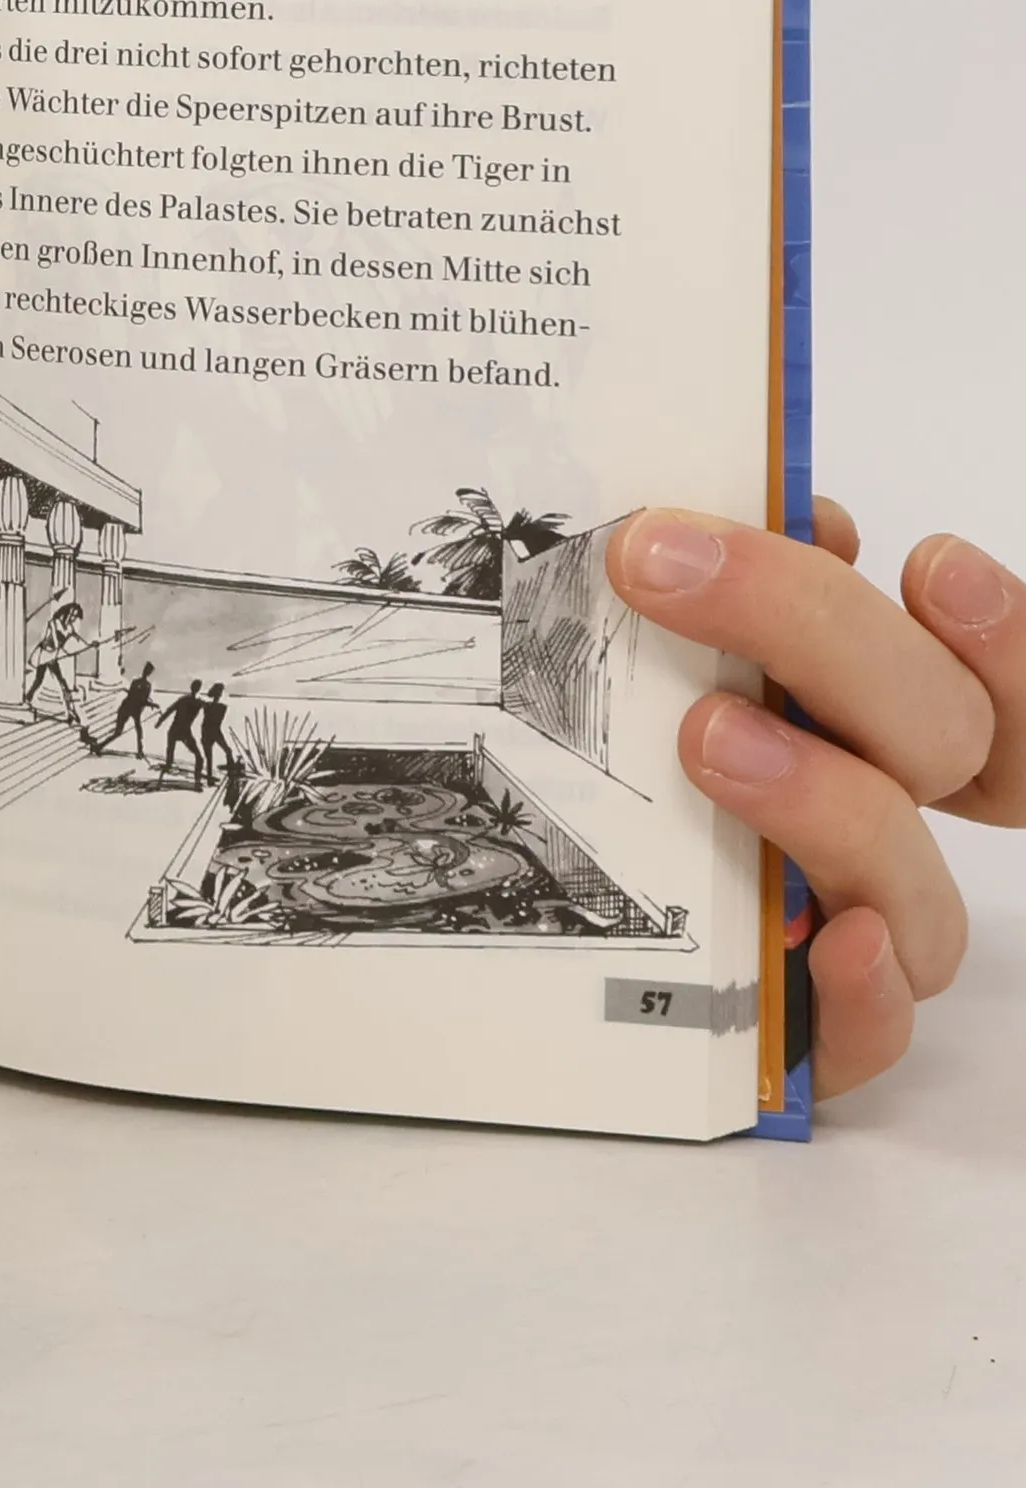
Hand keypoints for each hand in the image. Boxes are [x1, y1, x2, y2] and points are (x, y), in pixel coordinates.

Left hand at [609, 499, 1015, 1097]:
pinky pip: (871, 1030)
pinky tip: (828, 940)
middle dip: (815, 633)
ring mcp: (860, 927)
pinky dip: (864, 990)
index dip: (1003, 637)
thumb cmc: (649, 744)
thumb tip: (799, 517)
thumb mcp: (696, 647)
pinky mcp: (807, 1026)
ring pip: (911, 881)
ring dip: (825, 797)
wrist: (565, 939)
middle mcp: (893, 818)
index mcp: (885, 721)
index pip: (1001, 688)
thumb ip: (766, 584)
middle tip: (664, 567)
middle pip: (940, 738)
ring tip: (704, 736)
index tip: (933, 562)